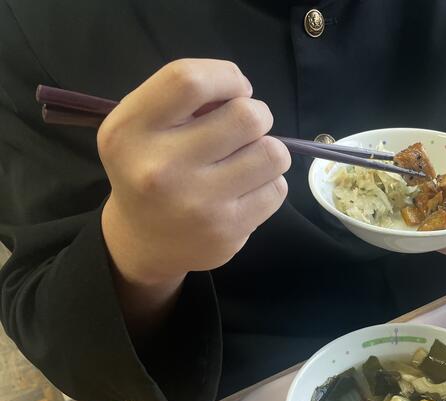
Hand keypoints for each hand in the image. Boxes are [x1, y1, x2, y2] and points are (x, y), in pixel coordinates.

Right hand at [99, 59, 290, 288]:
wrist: (144, 241)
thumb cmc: (150, 167)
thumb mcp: (143, 125)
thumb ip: (185, 100)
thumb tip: (241, 91)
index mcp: (131, 130)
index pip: (190, 80)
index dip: (227, 77)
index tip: (235, 90)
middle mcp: (160, 167)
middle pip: (246, 116)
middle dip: (257, 114)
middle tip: (244, 128)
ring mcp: (198, 202)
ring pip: (272, 152)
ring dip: (268, 149)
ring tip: (248, 158)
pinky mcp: (228, 230)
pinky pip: (277, 188)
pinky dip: (270, 182)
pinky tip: (246, 188)